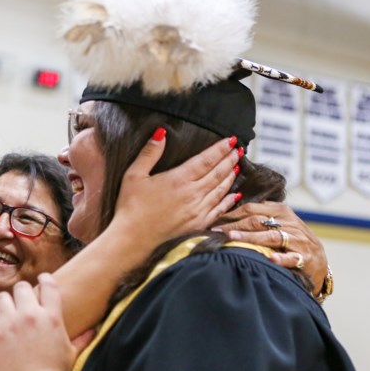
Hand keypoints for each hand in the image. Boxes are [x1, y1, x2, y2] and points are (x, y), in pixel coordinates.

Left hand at [0, 275, 75, 370]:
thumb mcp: (71, 354)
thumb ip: (82, 338)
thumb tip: (94, 330)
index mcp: (52, 317)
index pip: (48, 284)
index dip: (44, 279)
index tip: (40, 280)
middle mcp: (31, 315)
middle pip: (21, 287)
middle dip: (20, 294)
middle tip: (20, 304)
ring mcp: (10, 322)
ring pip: (2, 297)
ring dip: (3, 304)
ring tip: (5, 314)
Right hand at [111, 134, 238, 245]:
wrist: (132, 238)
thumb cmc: (131, 207)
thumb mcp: (134, 175)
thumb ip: (150, 153)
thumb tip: (161, 132)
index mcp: (178, 179)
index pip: (206, 159)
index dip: (220, 149)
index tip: (230, 140)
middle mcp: (192, 194)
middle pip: (218, 173)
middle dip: (229, 159)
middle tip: (238, 150)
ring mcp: (197, 210)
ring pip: (221, 189)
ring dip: (230, 176)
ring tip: (237, 166)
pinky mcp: (198, 224)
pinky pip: (219, 209)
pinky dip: (228, 200)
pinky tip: (235, 194)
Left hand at [215, 202, 327, 294]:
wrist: (317, 259)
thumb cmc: (292, 240)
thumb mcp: (278, 222)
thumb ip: (259, 216)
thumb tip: (228, 213)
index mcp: (281, 211)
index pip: (252, 209)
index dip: (231, 213)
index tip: (214, 220)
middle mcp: (289, 223)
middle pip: (257, 221)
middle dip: (234, 225)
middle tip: (215, 230)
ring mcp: (296, 240)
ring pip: (270, 237)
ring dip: (250, 237)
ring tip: (232, 238)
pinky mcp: (303, 257)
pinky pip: (291, 257)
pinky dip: (281, 258)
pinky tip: (270, 259)